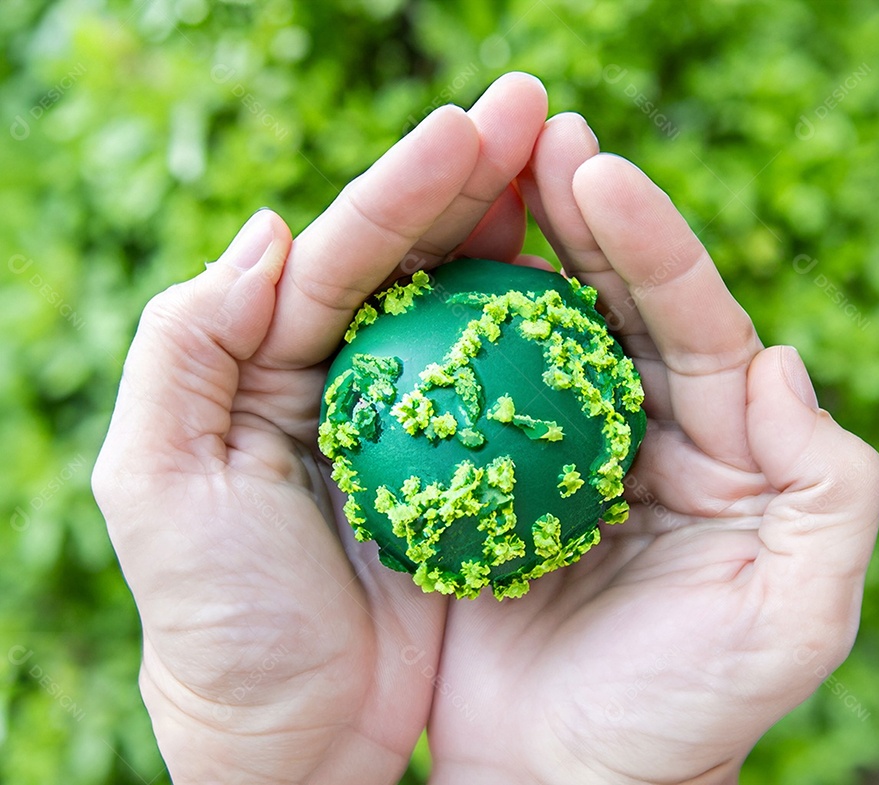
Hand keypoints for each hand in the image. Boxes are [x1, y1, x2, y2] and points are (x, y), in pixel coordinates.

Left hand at [92, 73, 549, 782]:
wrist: (297, 739)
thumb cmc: (222, 623)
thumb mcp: (159, 485)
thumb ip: (184, 348)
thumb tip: (268, 233)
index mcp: (269, 363)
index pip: (344, 254)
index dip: (405, 186)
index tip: (475, 126)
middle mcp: (345, 375)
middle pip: (414, 258)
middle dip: (473, 179)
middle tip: (542, 111)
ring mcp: (417, 421)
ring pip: (472, 307)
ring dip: (521, 235)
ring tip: (576, 169)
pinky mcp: (472, 471)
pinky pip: (517, 388)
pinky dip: (550, 334)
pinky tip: (590, 290)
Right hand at [425, 115, 878, 782]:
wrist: (569, 782)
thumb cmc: (687, 712)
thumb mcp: (798, 619)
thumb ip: (830, 490)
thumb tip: (781, 363)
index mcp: (723, 443)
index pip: (695, 320)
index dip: (652, 242)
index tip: (595, 171)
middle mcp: (645, 430)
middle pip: (613, 302)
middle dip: (577, 213)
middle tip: (532, 132)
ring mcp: (561, 447)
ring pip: (537, 329)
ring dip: (508, 249)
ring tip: (471, 171)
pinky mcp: (490, 476)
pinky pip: (468, 387)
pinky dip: (444, 330)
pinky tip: (413, 275)